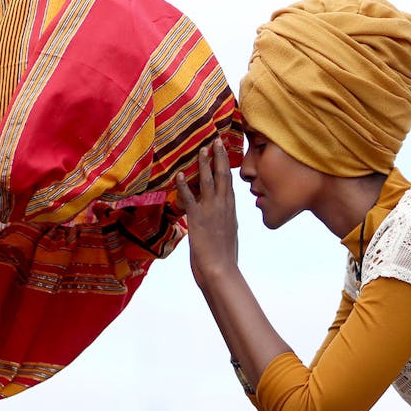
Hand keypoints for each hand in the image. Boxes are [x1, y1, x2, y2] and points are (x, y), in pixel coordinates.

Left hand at [175, 138, 238, 288]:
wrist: (220, 269)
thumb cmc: (224, 257)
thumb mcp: (229, 234)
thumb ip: (225, 221)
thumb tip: (223, 216)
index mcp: (231, 210)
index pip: (229, 182)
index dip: (226, 164)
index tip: (223, 151)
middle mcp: (223, 207)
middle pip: (223, 176)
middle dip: (219, 157)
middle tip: (216, 140)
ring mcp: (211, 211)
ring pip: (209, 182)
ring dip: (205, 165)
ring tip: (202, 149)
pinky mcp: (197, 219)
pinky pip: (190, 198)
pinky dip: (184, 186)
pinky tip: (180, 175)